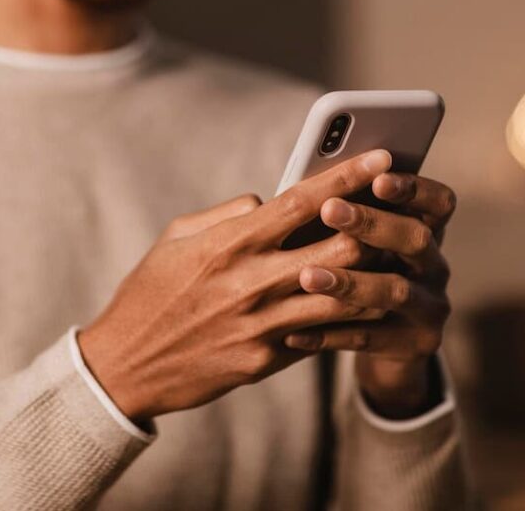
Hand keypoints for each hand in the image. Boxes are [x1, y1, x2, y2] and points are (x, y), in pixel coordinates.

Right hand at [78, 150, 393, 422]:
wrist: (125, 366)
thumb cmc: (149, 293)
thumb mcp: (175, 238)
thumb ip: (228, 214)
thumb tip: (270, 201)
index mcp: (229, 243)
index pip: (303, 201)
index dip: (348, 176)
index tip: (384, 158)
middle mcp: (251, 282)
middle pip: (341, 246)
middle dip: (377, 225)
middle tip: (399, 212)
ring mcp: (262, 325)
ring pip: (344, 295)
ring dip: (374, 274)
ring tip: (396, 258)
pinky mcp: (265, 360)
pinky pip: (320, 333)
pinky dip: (345, 316)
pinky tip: (365, 303)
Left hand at [283, 174, 457, 417]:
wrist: (385, 349)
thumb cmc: (358, 274)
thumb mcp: (356, 242)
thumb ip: (341, 216)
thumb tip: (301, 185)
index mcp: (424, 230)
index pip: (437, 202)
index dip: (413, 188)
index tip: (378, 178)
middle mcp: (434, 266)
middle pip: (416, 238)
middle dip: (373, 223)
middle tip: (330, 210)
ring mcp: (429, 307)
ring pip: (394, 291)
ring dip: (349, 281)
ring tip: (306, 276)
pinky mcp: (415, 345)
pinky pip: (369, 338)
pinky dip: (329, 335)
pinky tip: (292, 333)